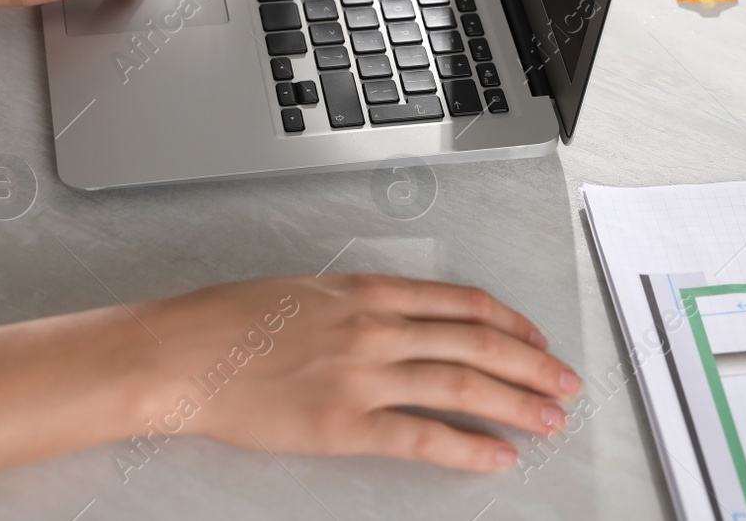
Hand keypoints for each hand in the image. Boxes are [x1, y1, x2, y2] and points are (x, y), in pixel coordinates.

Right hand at [140, 274, 579, 470]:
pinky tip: (498, 456)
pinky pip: (422, 437)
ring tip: (550, 420)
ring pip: (462, 386)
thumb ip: (359, 303)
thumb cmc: (230, 321)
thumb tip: (401, 315)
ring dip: (516, 404)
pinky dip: (468, 449)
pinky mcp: (344, 424)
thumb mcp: (306, 290)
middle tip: (566, 381)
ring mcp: (363, 375)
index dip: (509, 322)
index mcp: (368, 291)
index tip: (536, 337)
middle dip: (532, 364)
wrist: (179, 353)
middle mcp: (376, 327)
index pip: (461, 303)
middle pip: (477, 343)